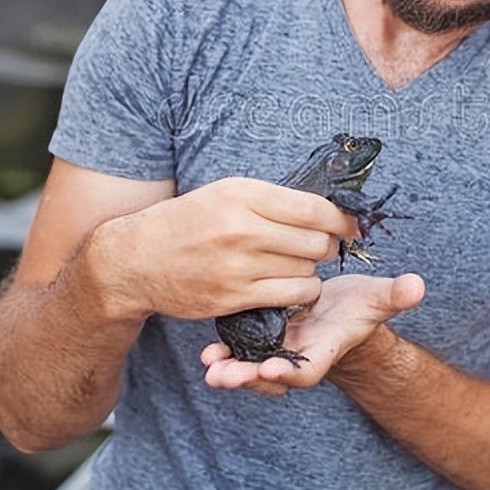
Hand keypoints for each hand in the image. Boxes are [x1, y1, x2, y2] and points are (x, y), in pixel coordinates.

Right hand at [88, 177, 356, 321]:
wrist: (138, 259)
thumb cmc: (189, 220)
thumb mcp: (227, 192)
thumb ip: (273, 199)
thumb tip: (326, 207)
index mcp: (243, 194)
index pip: (314, 208)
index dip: (342, 219)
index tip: (350, 224)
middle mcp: (242, 229)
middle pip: (315, 241)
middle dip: (327, 245)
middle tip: (324, 245)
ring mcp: (237, 266)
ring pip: (306, 271)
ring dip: (312, 270)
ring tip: (301, 264)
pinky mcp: (233, 297)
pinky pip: (290, 296)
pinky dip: (301, 292)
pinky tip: (294, 285)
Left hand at [200, 273, 424, 395]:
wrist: (341, 311)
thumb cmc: (360, 306)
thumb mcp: (379, 300)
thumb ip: (396, 296)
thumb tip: (417, 287)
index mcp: (324, 349)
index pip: (307, 369)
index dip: (290, 372)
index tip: (272, 369)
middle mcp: (295, 354)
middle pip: (269, 375)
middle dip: (246, 377)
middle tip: (222, 376)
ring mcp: (275, 347)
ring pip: (248, 364)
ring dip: (227, 368)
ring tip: (209, 366)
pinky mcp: (258, 334)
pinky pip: (237, 347)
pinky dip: (221, 351)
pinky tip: (205, 350)